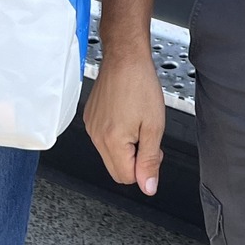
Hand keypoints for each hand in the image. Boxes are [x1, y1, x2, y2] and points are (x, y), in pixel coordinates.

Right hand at [84, 48, 165, 195]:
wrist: (125, 57)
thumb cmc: (140, 84)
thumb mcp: (154, 126)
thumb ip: (150, 161)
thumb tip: (148, 186)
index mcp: (112, 140)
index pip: (127, 177)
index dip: (144, 168)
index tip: (152, 149)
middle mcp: (96, 135)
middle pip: (116, 169)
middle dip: (134, 160)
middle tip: (147, 136)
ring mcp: (91, 126)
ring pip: (110, 154)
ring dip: (126, 146)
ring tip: (137, 121)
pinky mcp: (89, 117)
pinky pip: (103, 138)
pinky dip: (116, 134)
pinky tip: (126, 114)